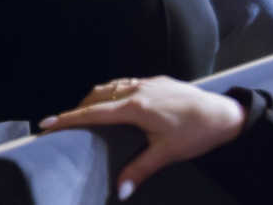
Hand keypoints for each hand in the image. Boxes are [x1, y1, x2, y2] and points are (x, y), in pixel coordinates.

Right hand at [39, 77, 247, 190]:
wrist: (227, 114)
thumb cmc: (198, 134)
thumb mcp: (168, 154)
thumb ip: (140, 170)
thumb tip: (120, 191)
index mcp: (135, 107)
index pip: (93, 113)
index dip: (68, 118)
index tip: (46, 123)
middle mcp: (137, 90)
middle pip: (97, 95)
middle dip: (77, 108)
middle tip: (63, 123)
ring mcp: (148, 83)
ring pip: (111, 86)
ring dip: (94, 98)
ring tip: (85, 114)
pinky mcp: (158, 81)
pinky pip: (126, 83)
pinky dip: (112, 92)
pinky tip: (116, 103)